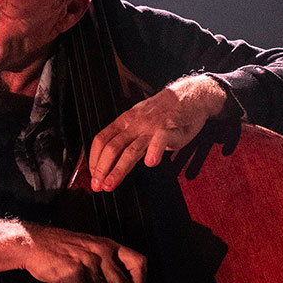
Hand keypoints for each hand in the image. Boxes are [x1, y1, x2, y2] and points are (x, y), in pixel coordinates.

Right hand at [0, 220, 150, 282]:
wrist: (32, 243)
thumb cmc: (60, 249)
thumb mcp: (87, 249)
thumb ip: (103, 267)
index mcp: (108, 245)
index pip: (137, 261)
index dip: (141, 278)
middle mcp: (101, 252)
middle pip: (125, 282)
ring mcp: (87, 262)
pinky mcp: (73, 272)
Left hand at [88, 75, 227, 191]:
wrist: (188, 96)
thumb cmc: (164, 112)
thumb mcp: (139, 121)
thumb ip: (127, 138)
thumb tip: (111, 159)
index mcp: (125, 121)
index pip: (102, 139)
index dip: (94, 159)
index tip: (93, 175)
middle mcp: (135, 124)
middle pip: (112, 147)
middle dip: (102, 169)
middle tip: (98, 186)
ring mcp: (151, 127)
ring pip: (131, 149)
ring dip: (118, 169)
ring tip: (111, 184)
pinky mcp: (170, 129)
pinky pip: (160, 140)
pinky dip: (154, 151)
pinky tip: (150, 163)